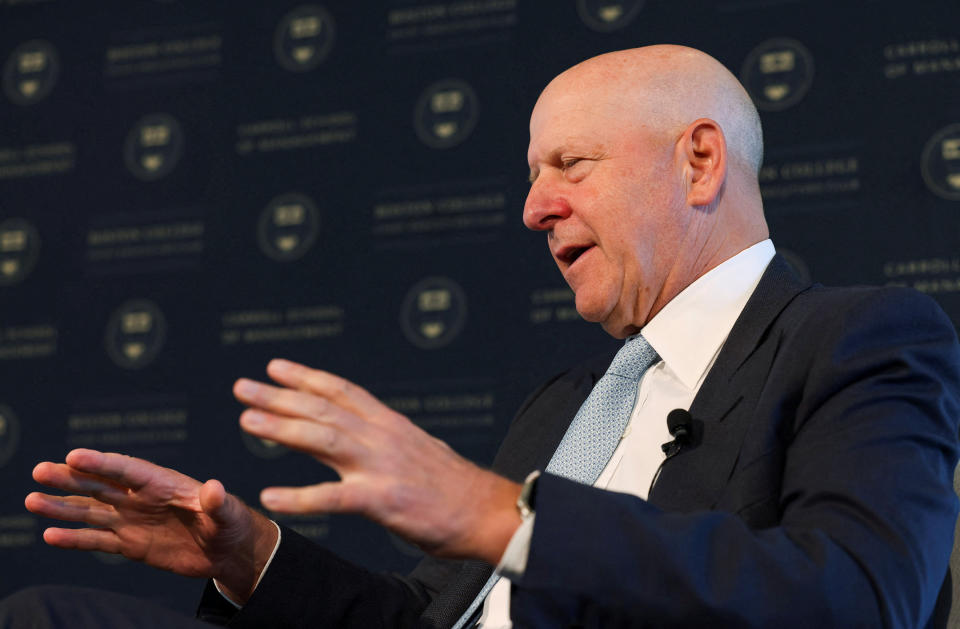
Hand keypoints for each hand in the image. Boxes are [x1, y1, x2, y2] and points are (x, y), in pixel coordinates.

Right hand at [25, 449, 277, 602]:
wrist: (227, 550)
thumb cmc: (230, 523)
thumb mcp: (228, 513)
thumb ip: (217, 503)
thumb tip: (214, 488)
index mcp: (163, 483)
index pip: (127, 470)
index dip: (101, 462)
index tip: (74, 455)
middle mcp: (141, 498)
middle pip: (100, 485)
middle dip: (70, 478)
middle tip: (40, 471)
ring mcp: (132, 520)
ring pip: (91, 511)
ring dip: (62, 507)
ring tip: (31, 501)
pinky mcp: (130, 544)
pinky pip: (97, 540)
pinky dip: (74, 538)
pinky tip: (49, 534)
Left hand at [234, 359, 521, 563]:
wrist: (487, 511)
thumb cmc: (453, 487)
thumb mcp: (417, 450)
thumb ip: (385, 440)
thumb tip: (358, 433)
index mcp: (391, 424)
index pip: (342, 391)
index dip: (306, 377)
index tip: (275, 367)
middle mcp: (383, 436)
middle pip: (324, 409)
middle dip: (280, 396)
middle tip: (242, 387)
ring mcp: (382, 466)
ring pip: (324, 439)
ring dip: (282, 429)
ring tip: (246, 421)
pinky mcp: (384, 500)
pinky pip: (333, 497)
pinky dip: (299, 496)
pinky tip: (271, 497)